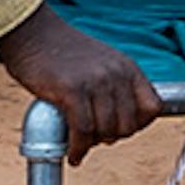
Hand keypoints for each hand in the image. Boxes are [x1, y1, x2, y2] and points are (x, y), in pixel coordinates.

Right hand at [0, 11, 156, 152]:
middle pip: (129, 125)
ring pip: (106, 131)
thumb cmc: (61, 52)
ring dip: (93, 144)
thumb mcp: (102, 63)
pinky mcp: (71, 90)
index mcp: (127, 67)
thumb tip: (119, 123)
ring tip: (80, 144)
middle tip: (94, 137)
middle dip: (112, 137)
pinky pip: (82, 131)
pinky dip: (78, 148)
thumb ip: (114, 86)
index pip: (153, 107)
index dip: (139, 125)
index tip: (119, 129)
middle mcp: (116, 74)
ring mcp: (94, 81)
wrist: (32, 32)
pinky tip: (72, 152)